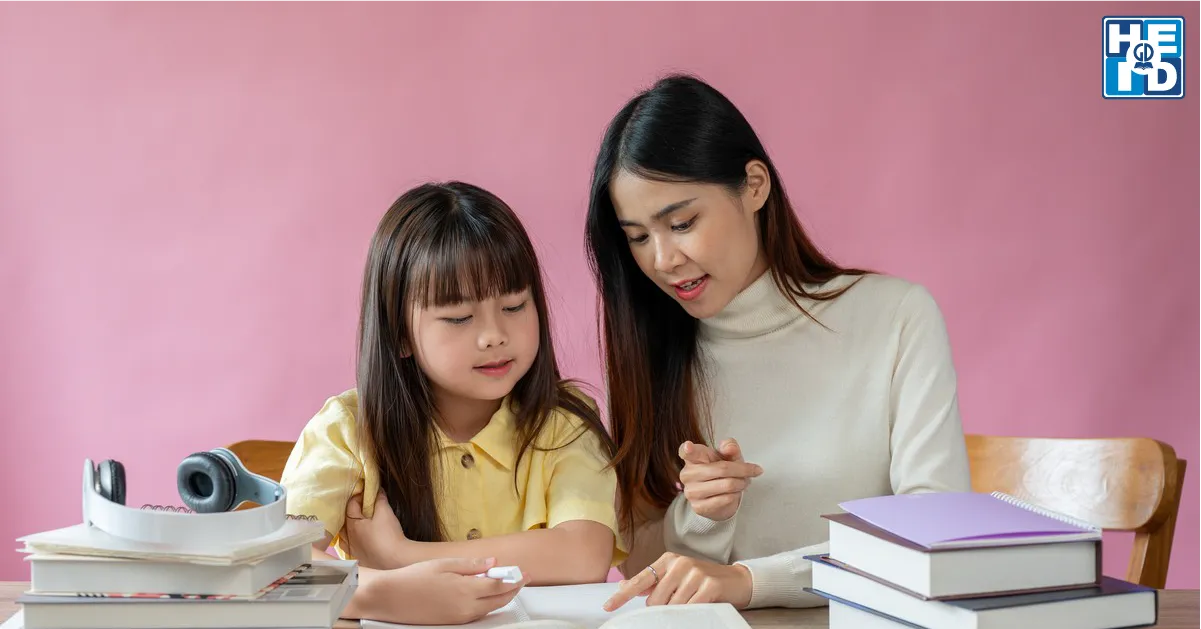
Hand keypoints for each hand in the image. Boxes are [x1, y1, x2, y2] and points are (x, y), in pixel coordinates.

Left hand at [344, 491, 408, 568]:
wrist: (396, 559)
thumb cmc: (389, 535)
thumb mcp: (385, 512)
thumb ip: (380, 499)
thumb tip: (377, 490)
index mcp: (353, 524)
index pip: (351, 505)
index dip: (358, 496)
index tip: (366, 493)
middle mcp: (348, 537)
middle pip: (345, 520)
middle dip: (351, 512)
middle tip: (361, 507)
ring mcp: (352, 549)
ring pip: (343, 536)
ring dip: (347, 528)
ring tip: (355, 524)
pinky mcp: (358, 558)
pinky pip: (348, 548)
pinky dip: (350, 542)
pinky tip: (356, 541)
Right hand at [369, 557, 526, 623]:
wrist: (391, 597)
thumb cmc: (414, 578)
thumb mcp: (444, 564)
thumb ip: (472, 565)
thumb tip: (492, 562)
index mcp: (466, 590)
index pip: (500, 585)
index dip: (515, 578)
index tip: (525, 572)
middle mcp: (466, 607)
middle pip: (499, 600)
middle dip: (514, 589)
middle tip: (521, 579)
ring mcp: (460, 617)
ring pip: (490, 609)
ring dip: (502, 597)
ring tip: (507, 584)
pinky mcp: (453, 622)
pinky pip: (478, 615)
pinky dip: (487, 604)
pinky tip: (485, 595)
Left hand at [602, 552, 752, 610]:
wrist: (735, 580)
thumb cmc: (702, 579)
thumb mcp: (676, 576)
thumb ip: (653, 582)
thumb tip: (625, 587)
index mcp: (668, 560)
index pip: (640, 580)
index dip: (623, 595)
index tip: (608, 606)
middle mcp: (679, 563)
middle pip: (655, 601)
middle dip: (663, 608)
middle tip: (680, 601)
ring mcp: (695, 573)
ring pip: (671, 607)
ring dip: (679, 610)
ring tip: (692, 600)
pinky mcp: (709, 585)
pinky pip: (689, 609)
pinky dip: (691, 612)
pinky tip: (699, 603)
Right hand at [678, 438, 761, 520]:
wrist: (720, 497)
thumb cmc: (722, 471)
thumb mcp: (728, 456)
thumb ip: (730, 447)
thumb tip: (729, 448)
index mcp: (692, 457)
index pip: (686, 452)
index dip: (687, 449)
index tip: (689, 447)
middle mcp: (688, 474)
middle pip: (722, 468)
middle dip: (742, 470)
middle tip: (752, 471)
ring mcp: (691, 491)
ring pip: (727, 485)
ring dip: (741, 483)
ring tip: (743, 482)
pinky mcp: (699, 507)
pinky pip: (726, 499)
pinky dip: (736, 495)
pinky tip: (735, 493)